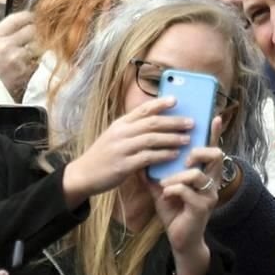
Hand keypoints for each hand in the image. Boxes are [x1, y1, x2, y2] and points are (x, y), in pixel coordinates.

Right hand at [0, 11, 37, 100]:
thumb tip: (17, 26)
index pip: (17, 18)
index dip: (29, 17)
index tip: (34, 18)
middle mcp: (6, 45)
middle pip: (32, 29)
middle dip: (38, 31)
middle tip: (42, 34)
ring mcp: (17, 60)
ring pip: (38, 45)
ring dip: (41, 47)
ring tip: (39, 49)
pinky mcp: (26, 73)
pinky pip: (38, 62)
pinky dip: (39, 62)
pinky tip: (34, 64)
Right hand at [61, 96, 193, 206]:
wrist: (83, 174)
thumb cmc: (104, 155)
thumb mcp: (115, 137)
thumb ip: (133, 129)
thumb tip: (157, 122)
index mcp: (120, 124)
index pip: (143, 109)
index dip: (160, 103)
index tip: (176, 100)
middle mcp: (121, 133)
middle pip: (152, 123)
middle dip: (174, 122)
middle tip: (191, 122)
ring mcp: (122, 149)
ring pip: (152, 139)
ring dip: (172, 138)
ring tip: (187, 138)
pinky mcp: (123, 165)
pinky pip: (148, 157)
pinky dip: (163, 155)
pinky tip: (175, 155)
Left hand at [148, 116, 223, 274]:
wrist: (180, 239)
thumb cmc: (174, 210)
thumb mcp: (163, 186)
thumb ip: (157, 170)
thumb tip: (144, 152)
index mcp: (204, 173)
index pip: (212, 148)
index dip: (214, 133)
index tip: (214, 116)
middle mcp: (212, 182)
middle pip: (216, 155)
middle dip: (198, 152)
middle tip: (184, 157)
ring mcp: (209, 195)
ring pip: (197, 175)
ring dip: (177, 176)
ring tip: (165, 183)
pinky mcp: (201, 208)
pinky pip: (187, 191)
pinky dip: (173, 190)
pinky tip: (165, 195)